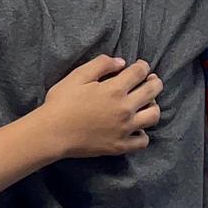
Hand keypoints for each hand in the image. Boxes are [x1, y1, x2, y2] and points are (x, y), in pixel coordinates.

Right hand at [38, 55, 160, 158]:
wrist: (52, 133)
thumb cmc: (61, 102)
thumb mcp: (77, 76)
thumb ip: (100, 65)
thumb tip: (121, 62)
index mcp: (115, 89)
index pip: (139, 72)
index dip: (143, 66)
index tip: (141, 66)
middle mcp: (125, 108)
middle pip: (152, 91)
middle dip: (155, 82)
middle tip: (152, 80)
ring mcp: (125, 128)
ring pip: (153, 116)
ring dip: (154, 106)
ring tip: (148, 104)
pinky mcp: (120, 145)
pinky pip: (143, 141)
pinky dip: (143, 133)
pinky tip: (137, 128)